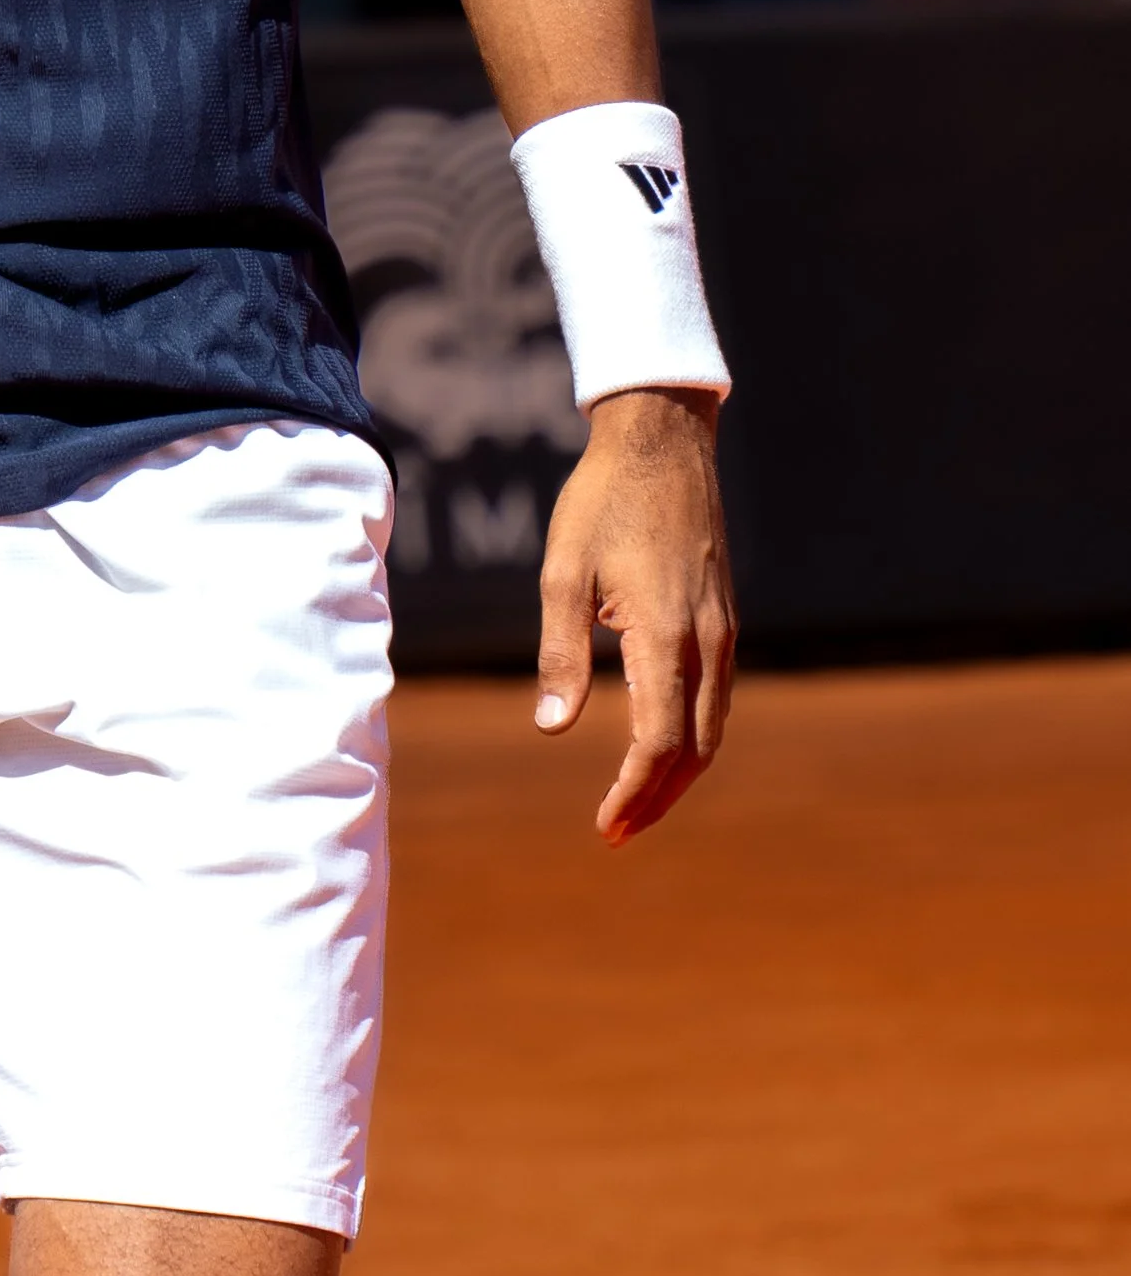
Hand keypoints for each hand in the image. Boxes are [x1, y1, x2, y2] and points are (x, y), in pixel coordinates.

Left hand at [535, 388, 734, 844]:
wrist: (663, 442)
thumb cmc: (603, 501)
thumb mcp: (563, 572)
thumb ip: (561, 652)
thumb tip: (551, 726)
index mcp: (664, 632)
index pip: (658, 740)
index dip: (633, 790)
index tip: (604, 825)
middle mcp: (706, 640)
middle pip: (694, 748)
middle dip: (659, 798)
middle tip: (618, 832)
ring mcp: (723, 630)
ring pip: (713, 727)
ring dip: (679, 774)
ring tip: (639, 804)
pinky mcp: (724, 618)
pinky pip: (717, 697)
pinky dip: (693, 736)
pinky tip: (662, 746)